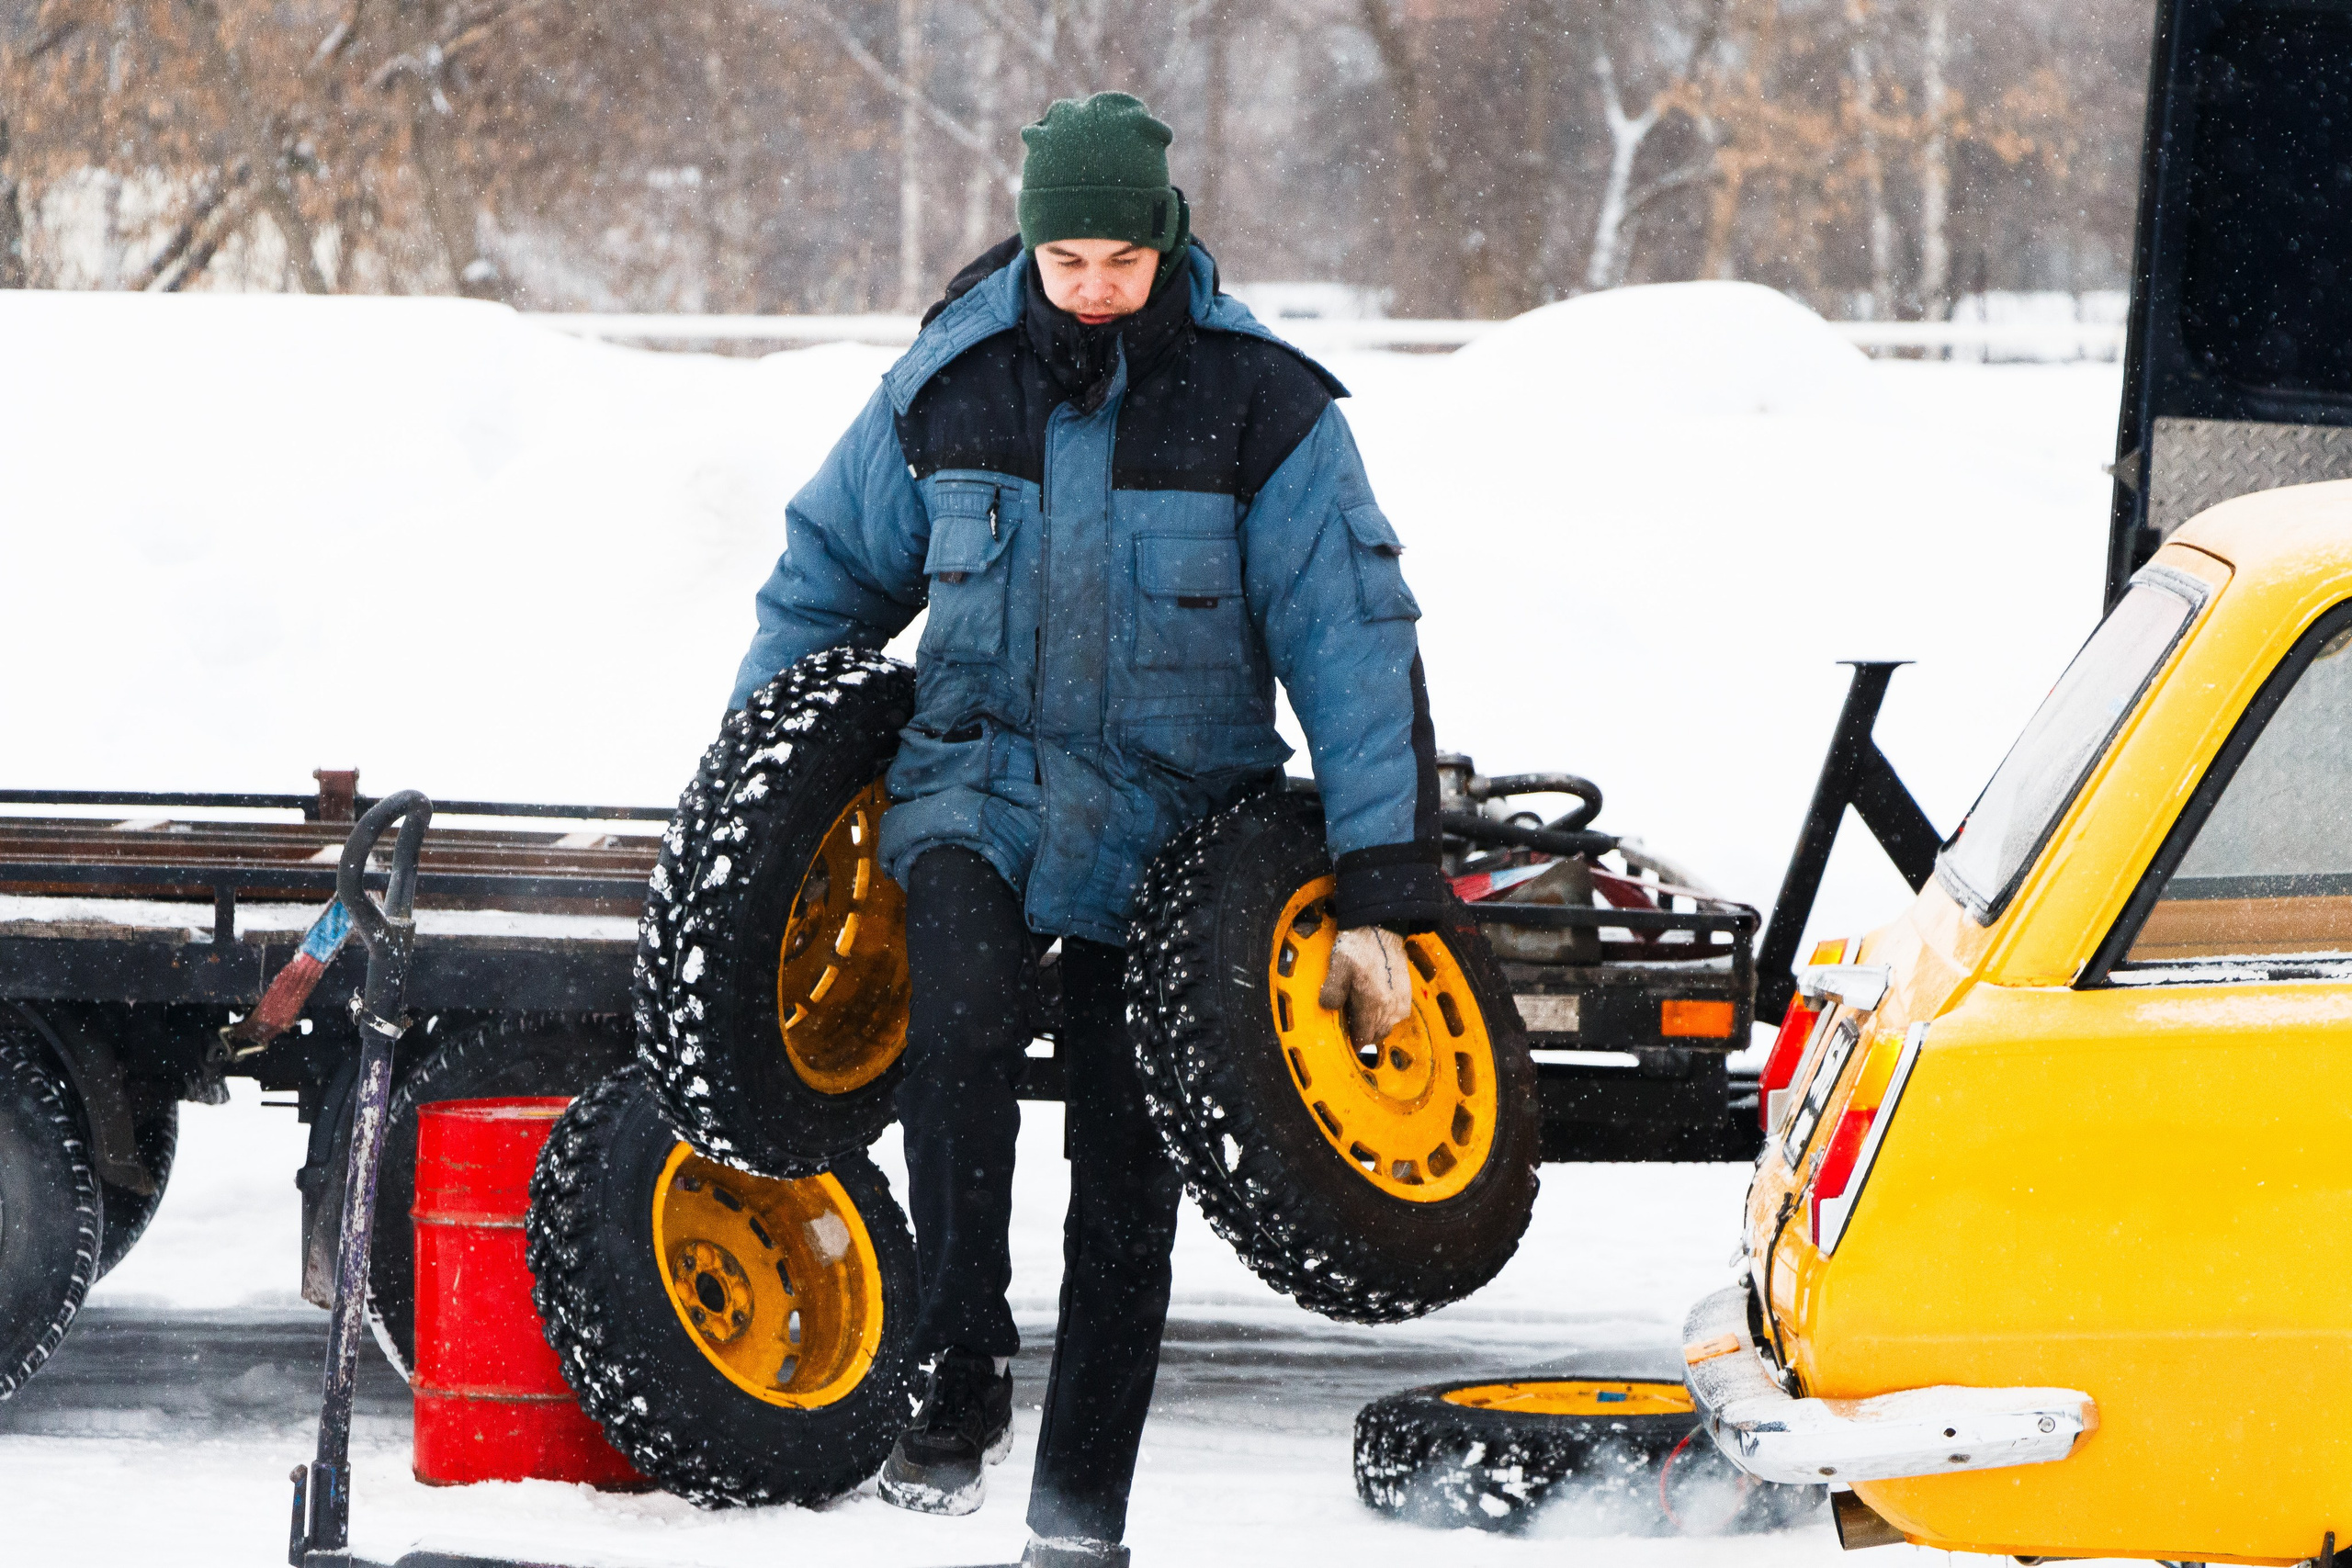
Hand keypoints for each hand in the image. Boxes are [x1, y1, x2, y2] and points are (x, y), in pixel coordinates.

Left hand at [1318, 926, 1414, 1047]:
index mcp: (1372, 1004)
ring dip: (1375, 1025)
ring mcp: (1401, 1002)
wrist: (1381, 930)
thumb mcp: (1338, 967)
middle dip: (1364, 1033)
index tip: (1346, 1037)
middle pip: (1376, 1034)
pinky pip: (1396, 1016)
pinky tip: (1375, 1004)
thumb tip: (1328, 1009)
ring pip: (1387, 1026)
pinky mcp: (1407, 995)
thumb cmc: (1358, 948)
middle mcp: (1390, 1007)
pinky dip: (1385, 1015)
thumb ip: (1332, 992)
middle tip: (1352, 1022)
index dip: (1354, 1040)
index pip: (1364, 1037)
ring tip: (1362, 1012)